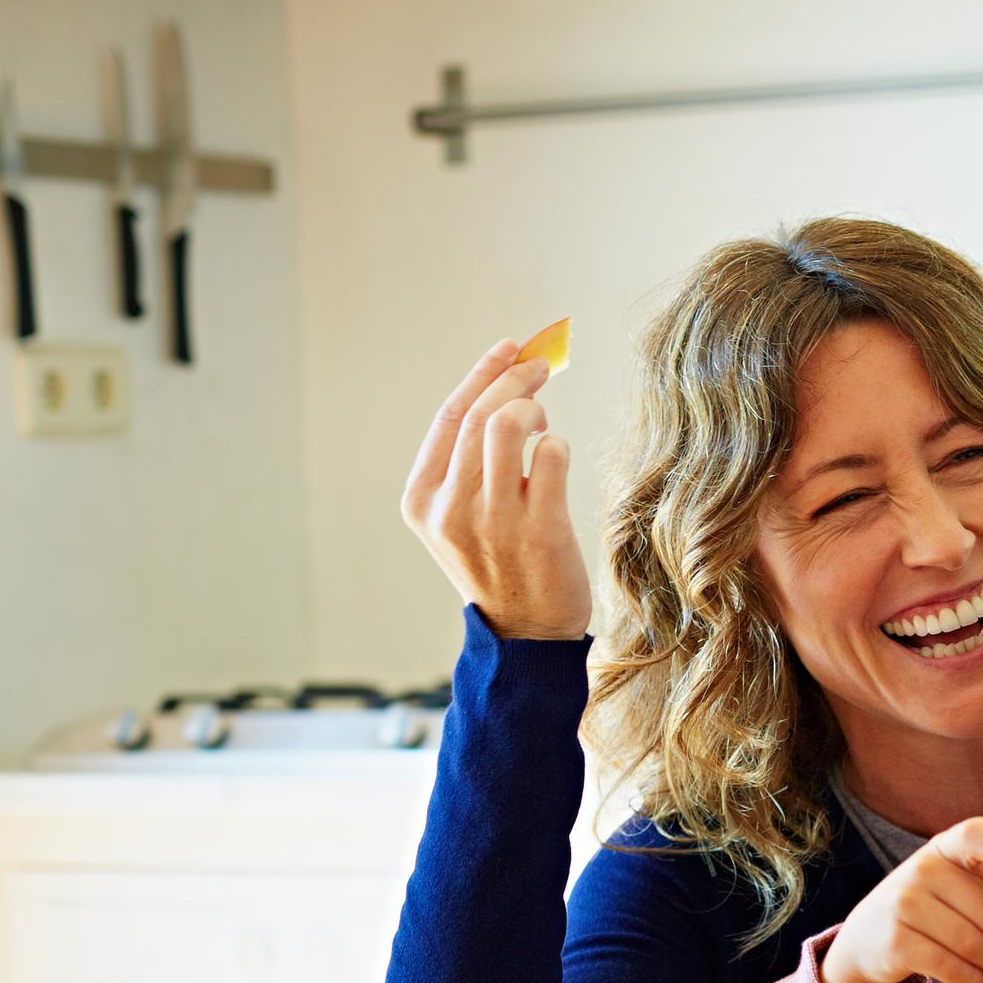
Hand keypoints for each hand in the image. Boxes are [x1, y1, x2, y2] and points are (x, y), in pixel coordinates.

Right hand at [401, 340, 591, 641]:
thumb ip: (473, 461)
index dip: (481, 374)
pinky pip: (554, 456)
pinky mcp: (539, 530)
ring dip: (535, 408)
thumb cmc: (501, 563)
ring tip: (545, 423)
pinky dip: (560, 444)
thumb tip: (513, 392)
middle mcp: (450, 508)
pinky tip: (559, 457)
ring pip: (511, 426)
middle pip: (482, 414)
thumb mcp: (463, 515)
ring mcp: (493, 520)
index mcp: (421, 500)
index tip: (510, 348)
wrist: (525, 634)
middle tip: (543, 365)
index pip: (449, 417)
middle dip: (517, 378)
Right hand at [820, 817, 982, 982]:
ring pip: (972, 943)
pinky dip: (973, 981)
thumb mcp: (953, 883)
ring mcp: (904, 904)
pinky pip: (949, 967)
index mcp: (945, 847)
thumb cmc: (929, 907)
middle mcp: (922, 869)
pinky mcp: (896, 942)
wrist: (866, 936)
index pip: (975, 834)